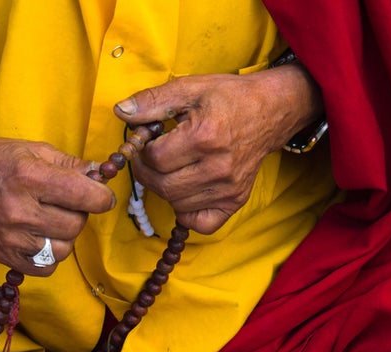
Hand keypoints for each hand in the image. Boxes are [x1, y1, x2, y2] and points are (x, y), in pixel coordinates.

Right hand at [0, 122, 115, 274]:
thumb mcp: (35, 149)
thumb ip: (71, 164)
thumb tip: (99, 178)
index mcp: (30, 177)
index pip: (84, 196)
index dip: (101, 197)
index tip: (100, 196)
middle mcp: (20, 210)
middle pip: (75, 224)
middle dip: (79, 213)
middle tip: (66, 203)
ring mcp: (10, 237)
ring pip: (64, 249)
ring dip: (65, 235)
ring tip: (52, 220)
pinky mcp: (4, 255)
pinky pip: (46, 268)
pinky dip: (51, 255)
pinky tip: (42, 237)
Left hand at [113, 64, 323, 233]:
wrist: (268, 111)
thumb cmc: (226, 99)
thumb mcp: (189, 88)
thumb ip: (152, 100)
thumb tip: (121, 112)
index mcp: (204, 137)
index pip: (155, 158)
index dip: (143, 150)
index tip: (149, 141)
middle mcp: (218, 168)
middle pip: (162, 186)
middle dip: (147, 172)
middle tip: (152, 158)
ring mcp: (229, 189)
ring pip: (176, 204)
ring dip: (165, 189)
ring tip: (173, 168)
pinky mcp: (236, 201)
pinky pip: (199, 223)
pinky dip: (186, 212)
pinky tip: (187, 190)